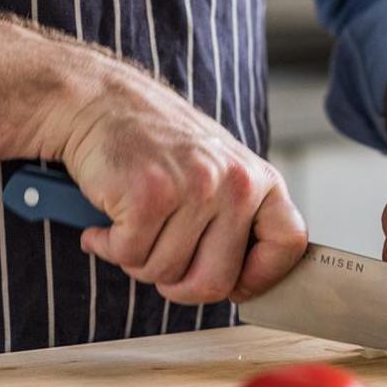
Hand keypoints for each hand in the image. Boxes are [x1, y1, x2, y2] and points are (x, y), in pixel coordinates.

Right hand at [47, 61, 306, 304]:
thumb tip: (243, 285)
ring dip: (136, 259)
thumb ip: (238, 221)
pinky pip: (129, 255)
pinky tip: (106, 223)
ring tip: (131, 224)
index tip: (233, 284)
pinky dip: (107, 246)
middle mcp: (237, 184)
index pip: (288, 244)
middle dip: (178, 285)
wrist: (99, 100)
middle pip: (215, 282)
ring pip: (165, 272)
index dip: (261, 277)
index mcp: (260, 180)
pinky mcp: (150, 194)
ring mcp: (196, 188)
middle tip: (156, 259)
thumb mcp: (219, 173)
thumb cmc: (158, 147)